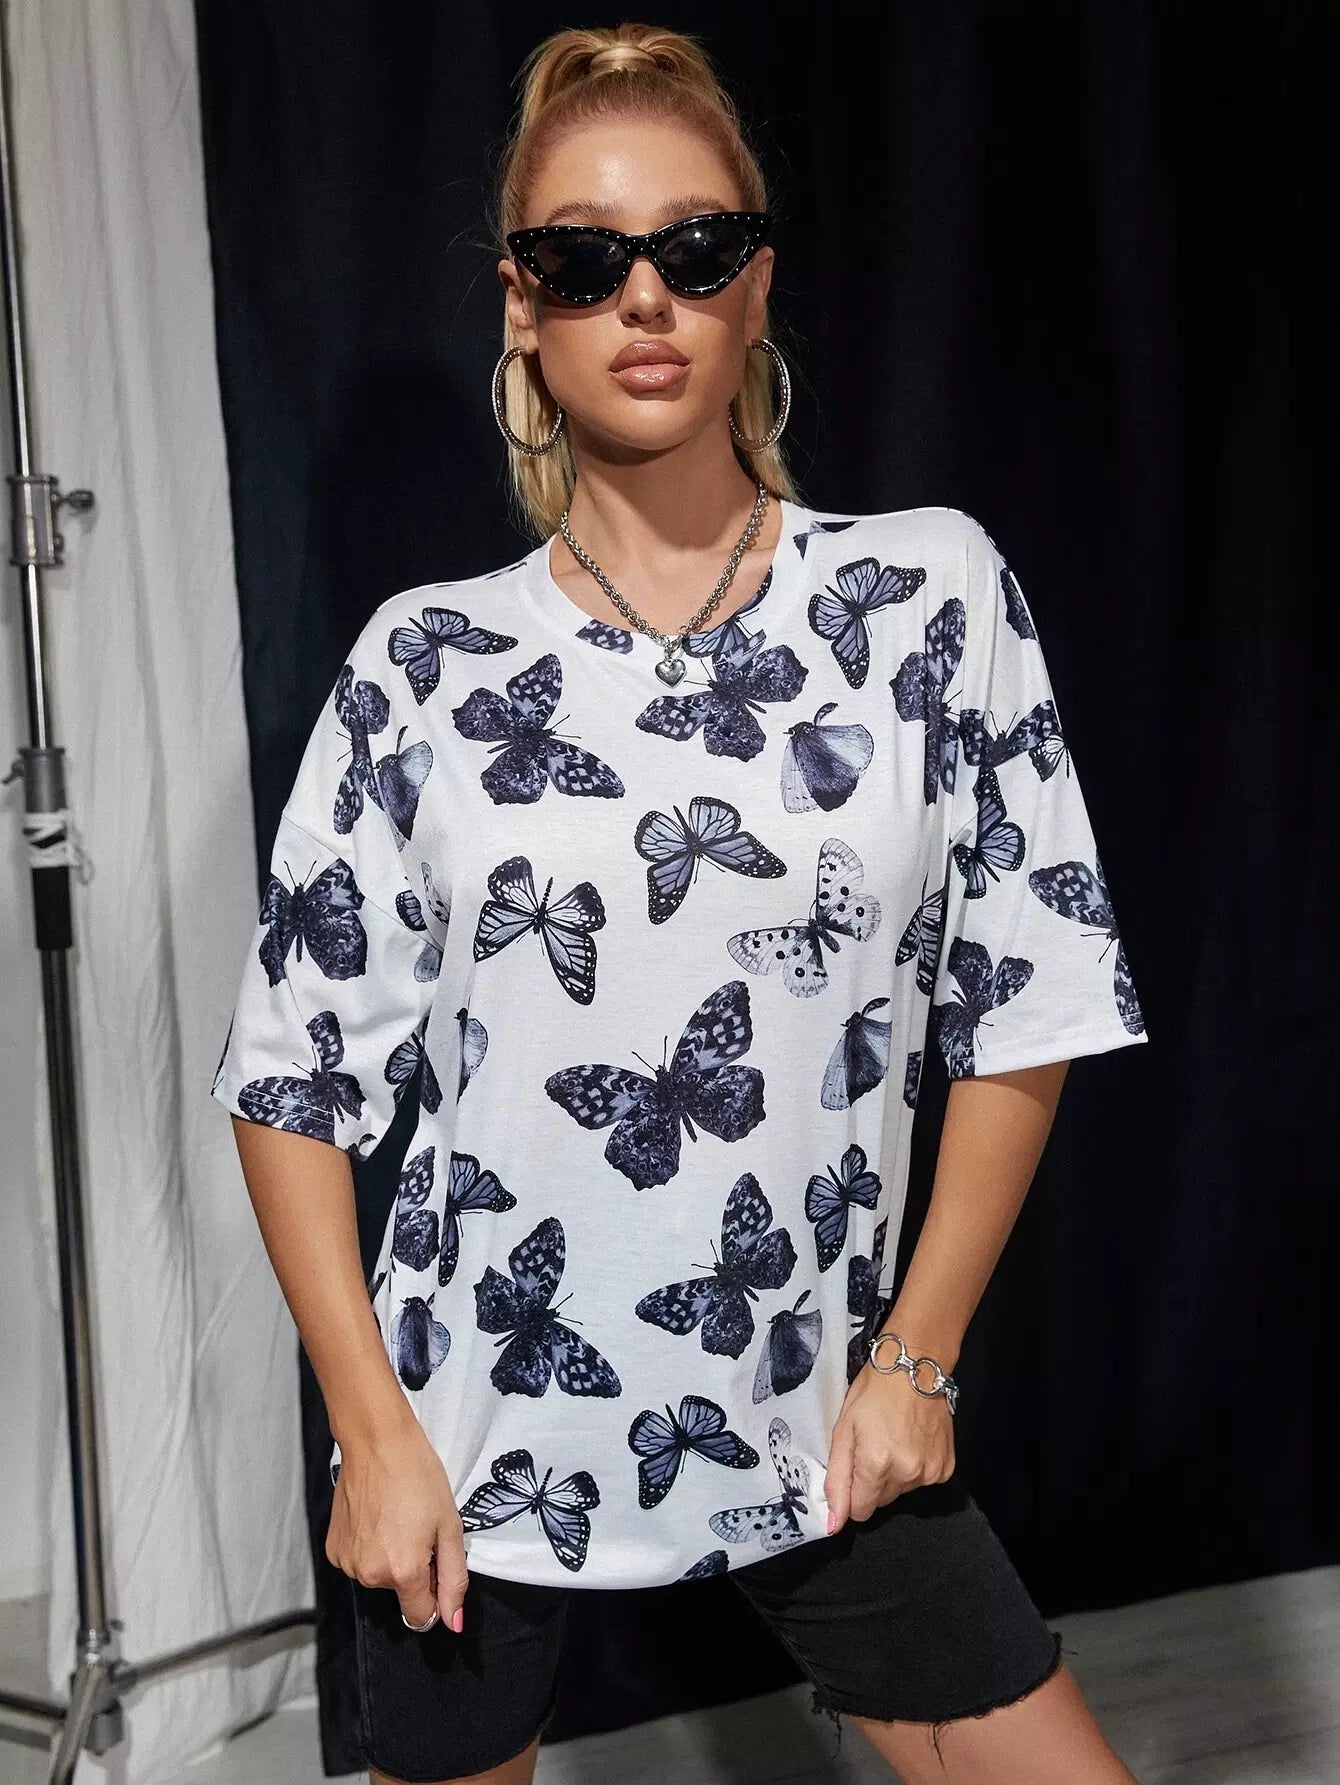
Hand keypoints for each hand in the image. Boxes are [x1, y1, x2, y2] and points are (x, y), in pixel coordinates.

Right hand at [325, 1409, 468, 1632]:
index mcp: (403, 1573)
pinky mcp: (333, 1548)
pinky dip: (369, 1547)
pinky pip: (359, 1562)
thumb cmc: (419, 1477)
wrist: (376, 1442)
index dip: (436, 1594)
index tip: (437, 1562)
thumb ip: (454, 1579)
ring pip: (379, 1577)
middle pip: (401, 1593)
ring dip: (390, 1557)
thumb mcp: (450, 1525)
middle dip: (414, 1570)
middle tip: (419, 1528)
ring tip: (396, 1518)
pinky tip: (375, 1517)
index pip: (422, 1616)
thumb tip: (454, 1622)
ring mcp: (347, 1563)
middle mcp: (370, 1576)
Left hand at [824, 1354, 956, 1531]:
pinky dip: (916, 1468)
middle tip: (873, 1446)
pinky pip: (923, 1481)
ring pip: (902, 1492)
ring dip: (895, 1474)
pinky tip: (913, 1441)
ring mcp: (930, 1472)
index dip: (852, 1494)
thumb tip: (833, 1525)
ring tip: (894, 1438)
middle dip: (873, 1482)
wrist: (915, 1366)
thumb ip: (837, 1480)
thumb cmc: (873, 1392)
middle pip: (881, 1501)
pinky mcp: (946, 1467)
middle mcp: (906, 1474)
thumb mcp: (843, 1430)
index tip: (854, 1467)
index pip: (860, 1511)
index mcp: (876, 1465)